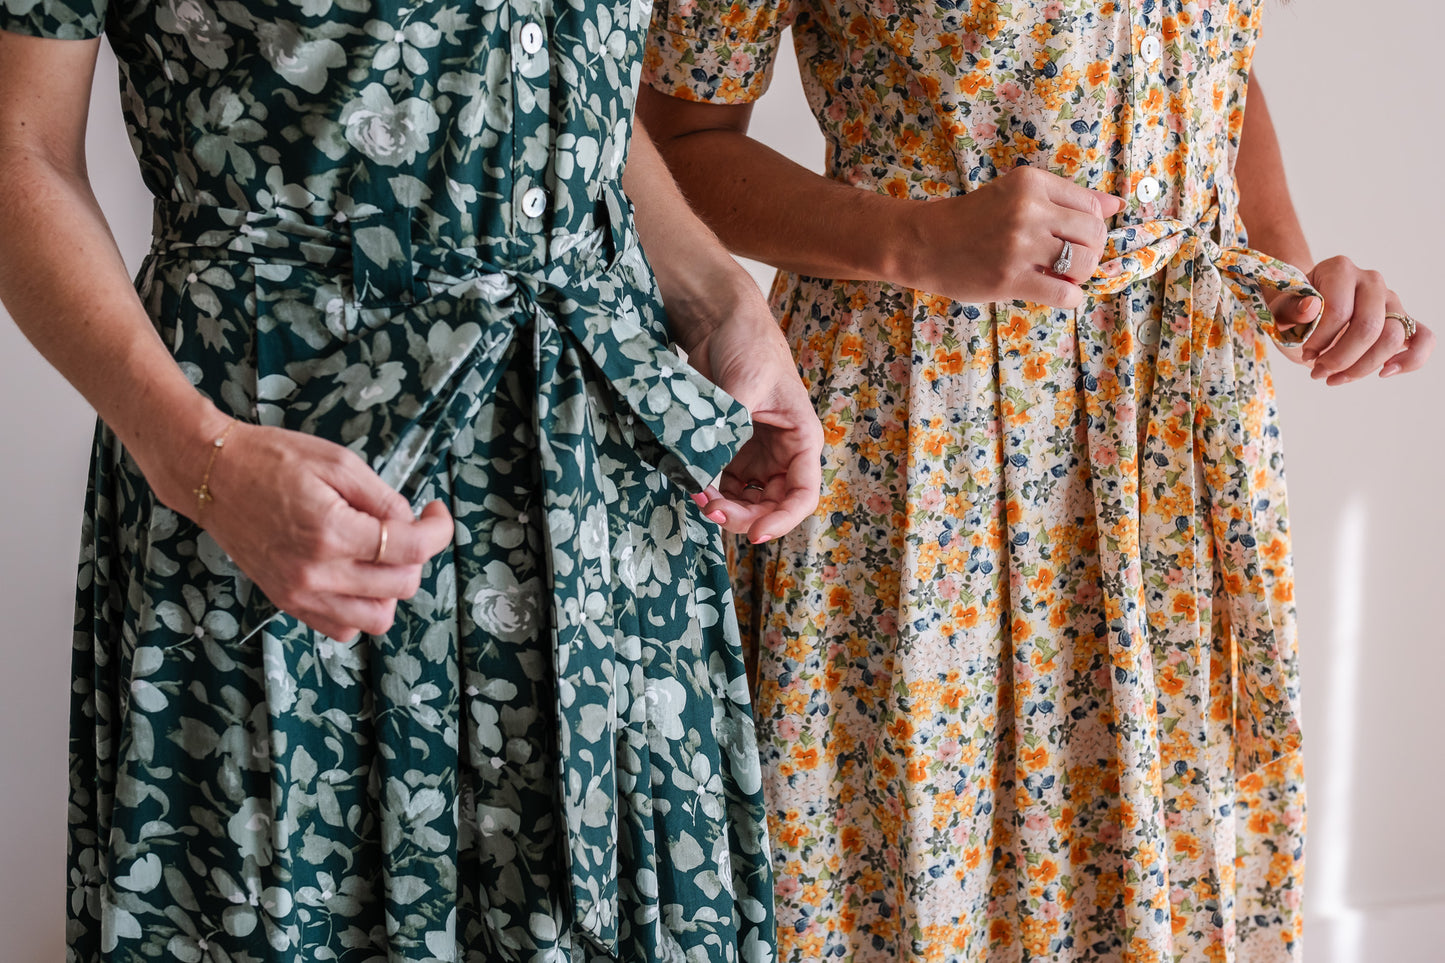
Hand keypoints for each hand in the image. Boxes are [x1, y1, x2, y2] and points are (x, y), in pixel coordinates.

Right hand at [143, 418, 454, 641]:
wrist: (213, 477)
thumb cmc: (273, 460)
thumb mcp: (339, 463)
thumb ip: (383, 500)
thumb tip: (411, 525)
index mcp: (332, 532)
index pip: (411, 549)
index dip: (439, 529)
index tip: (436, 512)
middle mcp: (317, 572)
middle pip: (401, 585)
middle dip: (416, 555)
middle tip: (405, 527)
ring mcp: (300, 594)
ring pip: (376, 619)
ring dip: (391, 589)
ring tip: (380, 556)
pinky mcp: (287, 602)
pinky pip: (342, 627)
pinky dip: (359, 607)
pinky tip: (355, 575)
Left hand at [678, 279, 822, 543]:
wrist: (717, 317)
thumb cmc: (747, 342)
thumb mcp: (744, 386)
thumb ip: (730, 429)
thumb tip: (707, 472)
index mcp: (801, 438)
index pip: (803, 494)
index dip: (782, 520)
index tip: (754, 535)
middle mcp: (781, 451)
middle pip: (771, 504)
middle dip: (742, 515)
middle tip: (709, 510)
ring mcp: (754, 450)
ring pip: (745, 498)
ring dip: (723, 506)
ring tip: (696, 496)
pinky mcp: (728, 445)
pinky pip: (722, 482)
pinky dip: (708, 489)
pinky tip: (691, 483)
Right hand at [893, 166, 1123, 307]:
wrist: (922, 243)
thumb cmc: (971, 221)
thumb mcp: (1016, 194)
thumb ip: (1064, 198)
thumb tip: (1115, 204)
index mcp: (1031, 183)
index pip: (1090, 205)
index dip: (1093, 226)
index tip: (1076, 238)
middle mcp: (1029, 210)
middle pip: (1093, 233)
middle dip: (1092, 251)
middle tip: (1073, 260)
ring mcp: (1020, 246)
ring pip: (1084, 262)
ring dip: (1082, 274)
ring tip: (1064, 276)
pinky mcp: (1011, 279)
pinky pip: (1064, 293)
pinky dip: (1071, 298)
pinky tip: (1060, 294)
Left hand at [1269, 255, 1432, 382]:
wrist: (1305, 314)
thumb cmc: (1293, 311)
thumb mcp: (1280, 310)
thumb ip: (1288, 308)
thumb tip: (1311, 307)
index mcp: (1339, 270)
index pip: (1340, 311)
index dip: (1321, 340)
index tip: (1305, 352)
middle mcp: (1371, 281)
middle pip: (1369, 327)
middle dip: (1341, 358)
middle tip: (1318, 372)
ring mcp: (1390, 300)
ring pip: (1393, 338)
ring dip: (1363, 367)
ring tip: (1334, 378)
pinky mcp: (1403, 321)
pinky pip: (1423, 338)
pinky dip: (1411, 359)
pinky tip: (1385, 372)